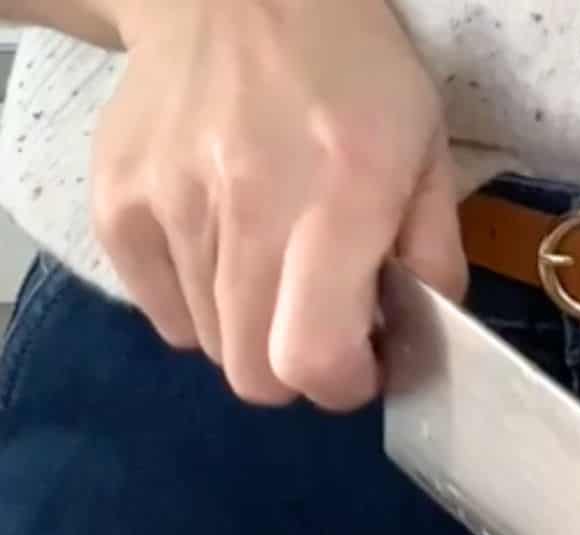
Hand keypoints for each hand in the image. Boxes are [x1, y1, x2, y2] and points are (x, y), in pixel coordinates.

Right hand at [92, 0, 466, 409]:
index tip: (360, 364)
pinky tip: (224, 250)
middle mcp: (246, 204)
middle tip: (317, 325)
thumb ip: (433, 258)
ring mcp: (169, 203)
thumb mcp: (425, 151)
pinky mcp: (116, 203)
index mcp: (339, 196)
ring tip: (272, 267)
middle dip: (295, 370)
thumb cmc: (349, 72)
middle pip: (253, 375)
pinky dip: (197, 306)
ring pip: (211, 347)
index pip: (312, 358)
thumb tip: (415, 344)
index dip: (342, 385)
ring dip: (250, 331)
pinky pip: (163, 315)